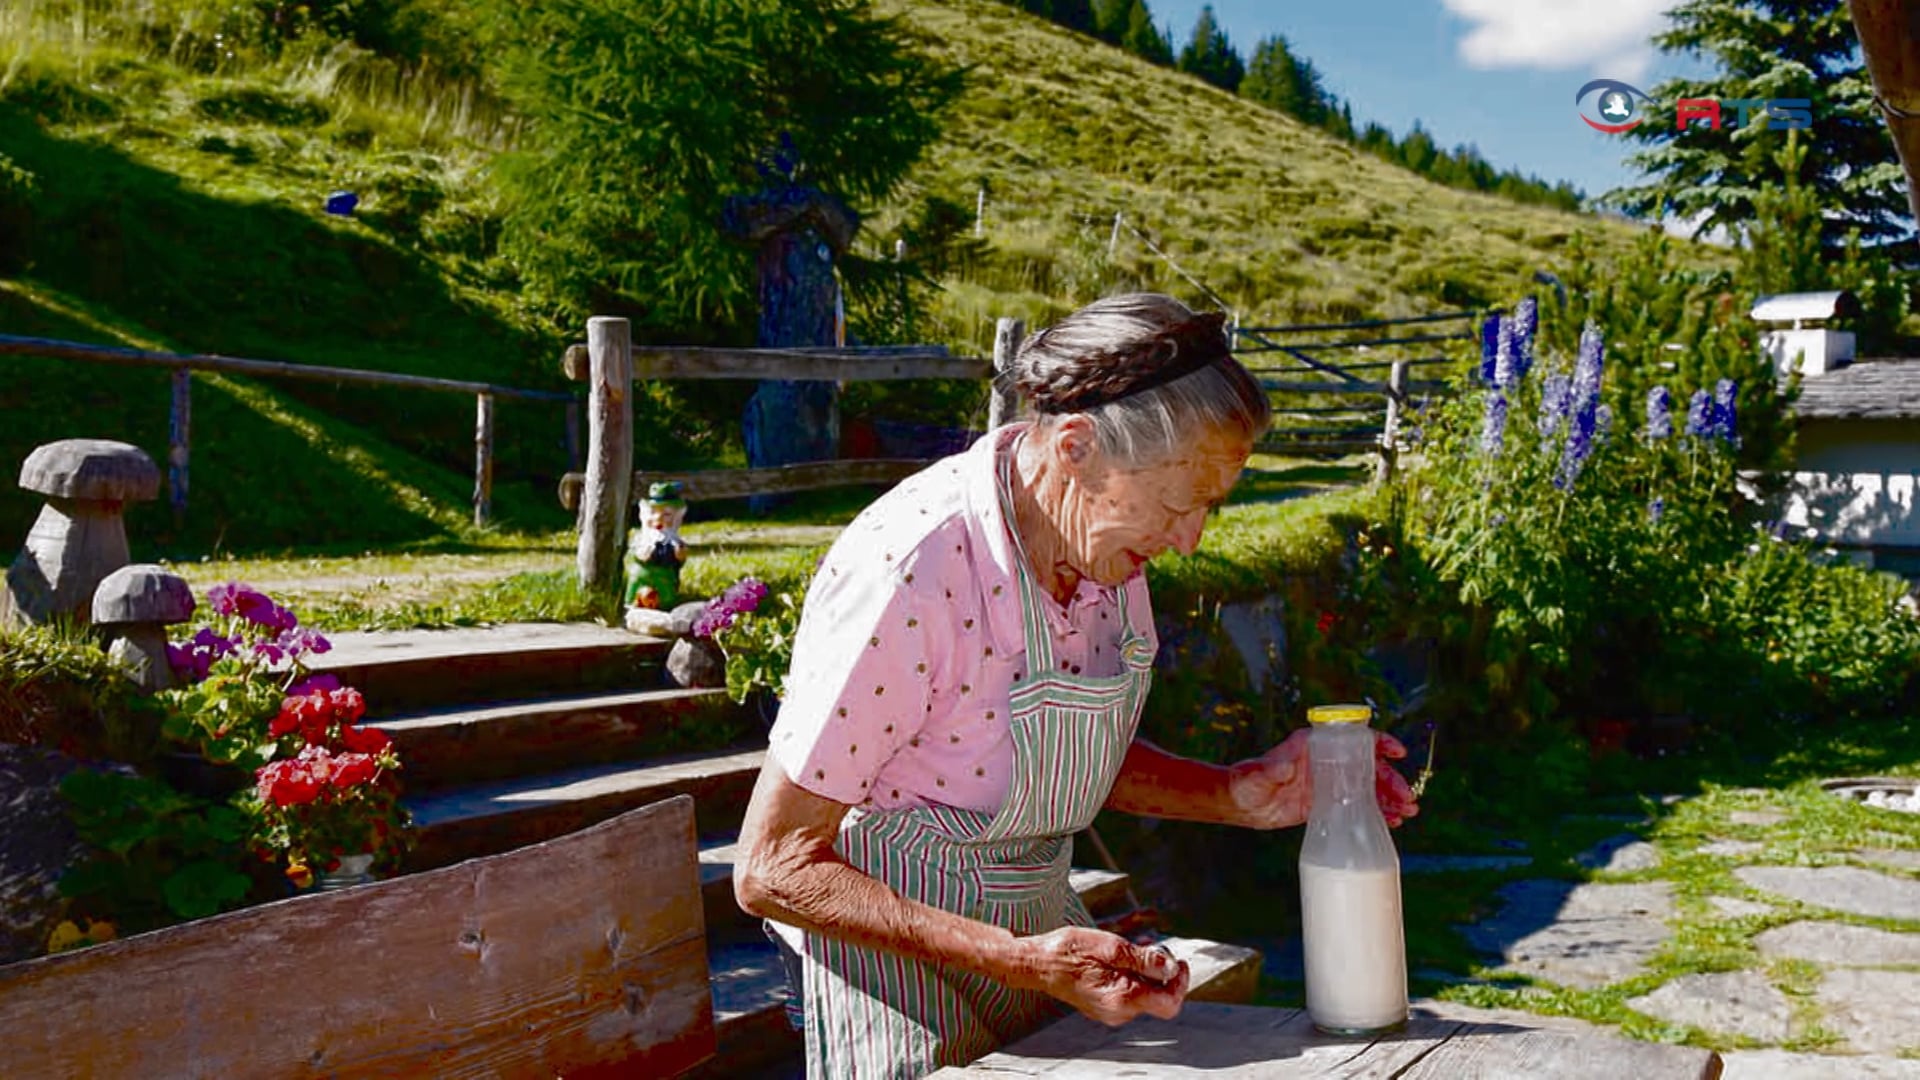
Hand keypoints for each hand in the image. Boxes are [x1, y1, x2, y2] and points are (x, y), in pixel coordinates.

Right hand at [1014, 926, 1188, 1026]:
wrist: (1036, 963)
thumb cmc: (1069, 951)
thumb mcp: (1111, 946)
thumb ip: (1144, 959)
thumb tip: (1171, 967)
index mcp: (1122, 998)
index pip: (1169, 1003)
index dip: (1180, 983)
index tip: (1179, 961)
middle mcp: (1118, 1012)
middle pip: (1157, 998)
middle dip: (1161, 972)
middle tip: (1152, 945)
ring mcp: (1110, 1012)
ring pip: (1144, 995)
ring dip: (1146, 972)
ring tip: (1135, 946)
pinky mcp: (1103, 1007)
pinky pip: (1129, 995)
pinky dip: (1133, 976)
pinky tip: (1121, 958)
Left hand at [1227, 729, 1419, 828]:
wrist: (1241, 804)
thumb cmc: (1248, 780)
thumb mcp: (1261, 772)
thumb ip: (1274, 766)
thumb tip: (1286, 764)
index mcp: (1316, 747)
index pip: (1354, 739)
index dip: (1379, 743)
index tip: (1397, 752)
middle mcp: (1327, 763)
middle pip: (1368, 768)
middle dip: (1390, 781)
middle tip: (1407, 799)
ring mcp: (1329, 785)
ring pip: (1368, 788)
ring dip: (1389, 798)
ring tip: (1406, 812)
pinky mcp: (1327, 805)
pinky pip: (1357, 807)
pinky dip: (1376, 812)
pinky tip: (1391, 822)